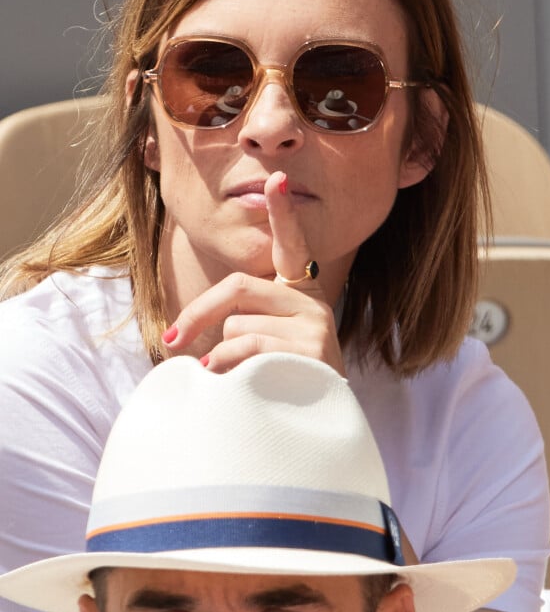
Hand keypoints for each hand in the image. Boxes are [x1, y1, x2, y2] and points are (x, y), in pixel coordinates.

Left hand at [162, 171, 345, 374]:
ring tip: (235, 379)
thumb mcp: (263, 346)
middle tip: (171, 341)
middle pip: (238, 287)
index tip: (279, 179)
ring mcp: (315, 326)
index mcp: (300, 294)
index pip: (292, 246)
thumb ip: (238, 325)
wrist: (317, 432)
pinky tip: (235, 382)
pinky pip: (248, 346)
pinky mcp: (311, 350)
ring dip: (221, 355)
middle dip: (197, 313)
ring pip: (237, 325)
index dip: (283, 213)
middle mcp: (312, 303)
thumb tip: (182, 338)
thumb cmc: (280, 383)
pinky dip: (228, 366)